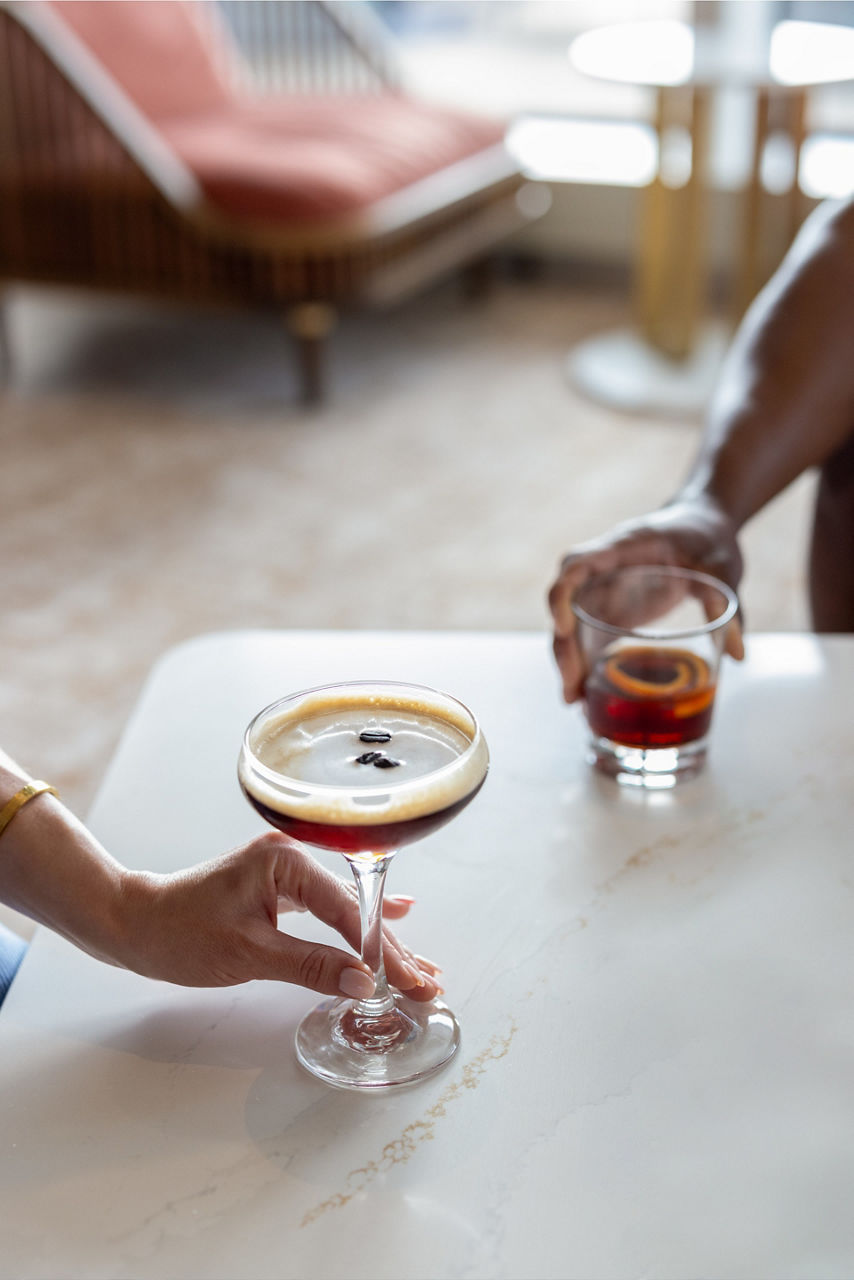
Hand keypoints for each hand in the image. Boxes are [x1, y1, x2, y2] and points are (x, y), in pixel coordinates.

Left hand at [116, 833, 441, 1000]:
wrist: (134, 925)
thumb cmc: (179, 933)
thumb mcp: (248, 954)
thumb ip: (309, 965)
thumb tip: (362, 982)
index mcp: (285, 861)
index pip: (349, 911)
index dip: (383, 951)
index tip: (411, 982)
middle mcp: (290, 858)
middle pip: (354, 909)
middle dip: (392, 949)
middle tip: (428, 984)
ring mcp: (284, 872)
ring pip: (345, 910)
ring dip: (381, 941)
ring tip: (422, 967)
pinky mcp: (277, 889)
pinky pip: (328, 907)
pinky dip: (357, 923)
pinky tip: (396, 920)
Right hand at [548, 497, 744, 702]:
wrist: (702, 527)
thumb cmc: (706, 537)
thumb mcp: (721, 566)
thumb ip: (726, 603)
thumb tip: (737, 654)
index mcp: (621, 548)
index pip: (576, 565)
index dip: (562, 595)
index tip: (562, 627)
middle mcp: (603, 571)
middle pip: (567, 606)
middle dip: (563, 648)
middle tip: (572, 688)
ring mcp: (605, 592)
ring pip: (573, 628)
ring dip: (569, 663)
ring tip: (575, 702)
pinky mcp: (614, 612)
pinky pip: (590, 639)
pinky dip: (587, 667)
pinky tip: (588, 698)